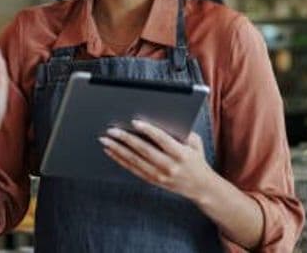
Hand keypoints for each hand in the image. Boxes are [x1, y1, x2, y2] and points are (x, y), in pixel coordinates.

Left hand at [99, 119, 215, 201]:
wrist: (201, 187)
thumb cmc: (197, 159)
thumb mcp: (195, 143)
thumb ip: (181, 131)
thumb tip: (160, 118)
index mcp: (181, 154)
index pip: (162, 139)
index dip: (148, 130)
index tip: (134, 122)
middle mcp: (169, 166)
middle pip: (144, 150)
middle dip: (126, 139)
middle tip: (111, 130)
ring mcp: (159, 175)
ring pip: (134, 161)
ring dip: (118, 149)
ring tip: (105, 140)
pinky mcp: (153, 181)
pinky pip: (133, 169)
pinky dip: (120, 160)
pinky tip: (111, 151)